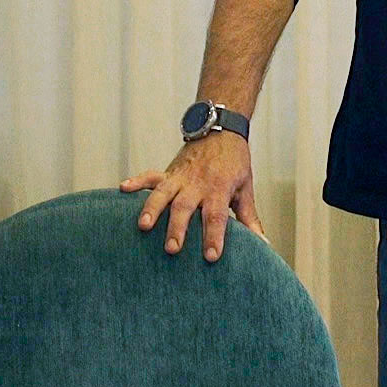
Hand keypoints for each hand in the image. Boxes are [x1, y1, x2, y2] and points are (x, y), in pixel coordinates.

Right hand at [119, 132, 262, 261]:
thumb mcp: (245, 189)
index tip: (211, 256)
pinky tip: (123, 189)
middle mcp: (197, 184)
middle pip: (186, 207)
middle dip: (178, 228)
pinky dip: (137, 181)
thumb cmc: (235, 163)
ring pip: (164, 194)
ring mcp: (180, 177)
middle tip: (172, 249)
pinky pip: (150, 176)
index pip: (216, 216)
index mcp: (219, 189)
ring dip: (153, 209)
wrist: (222, 130)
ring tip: (144, 226)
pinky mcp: (169, 172)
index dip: (214, 236)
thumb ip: (250, 218)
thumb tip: (263, 244)